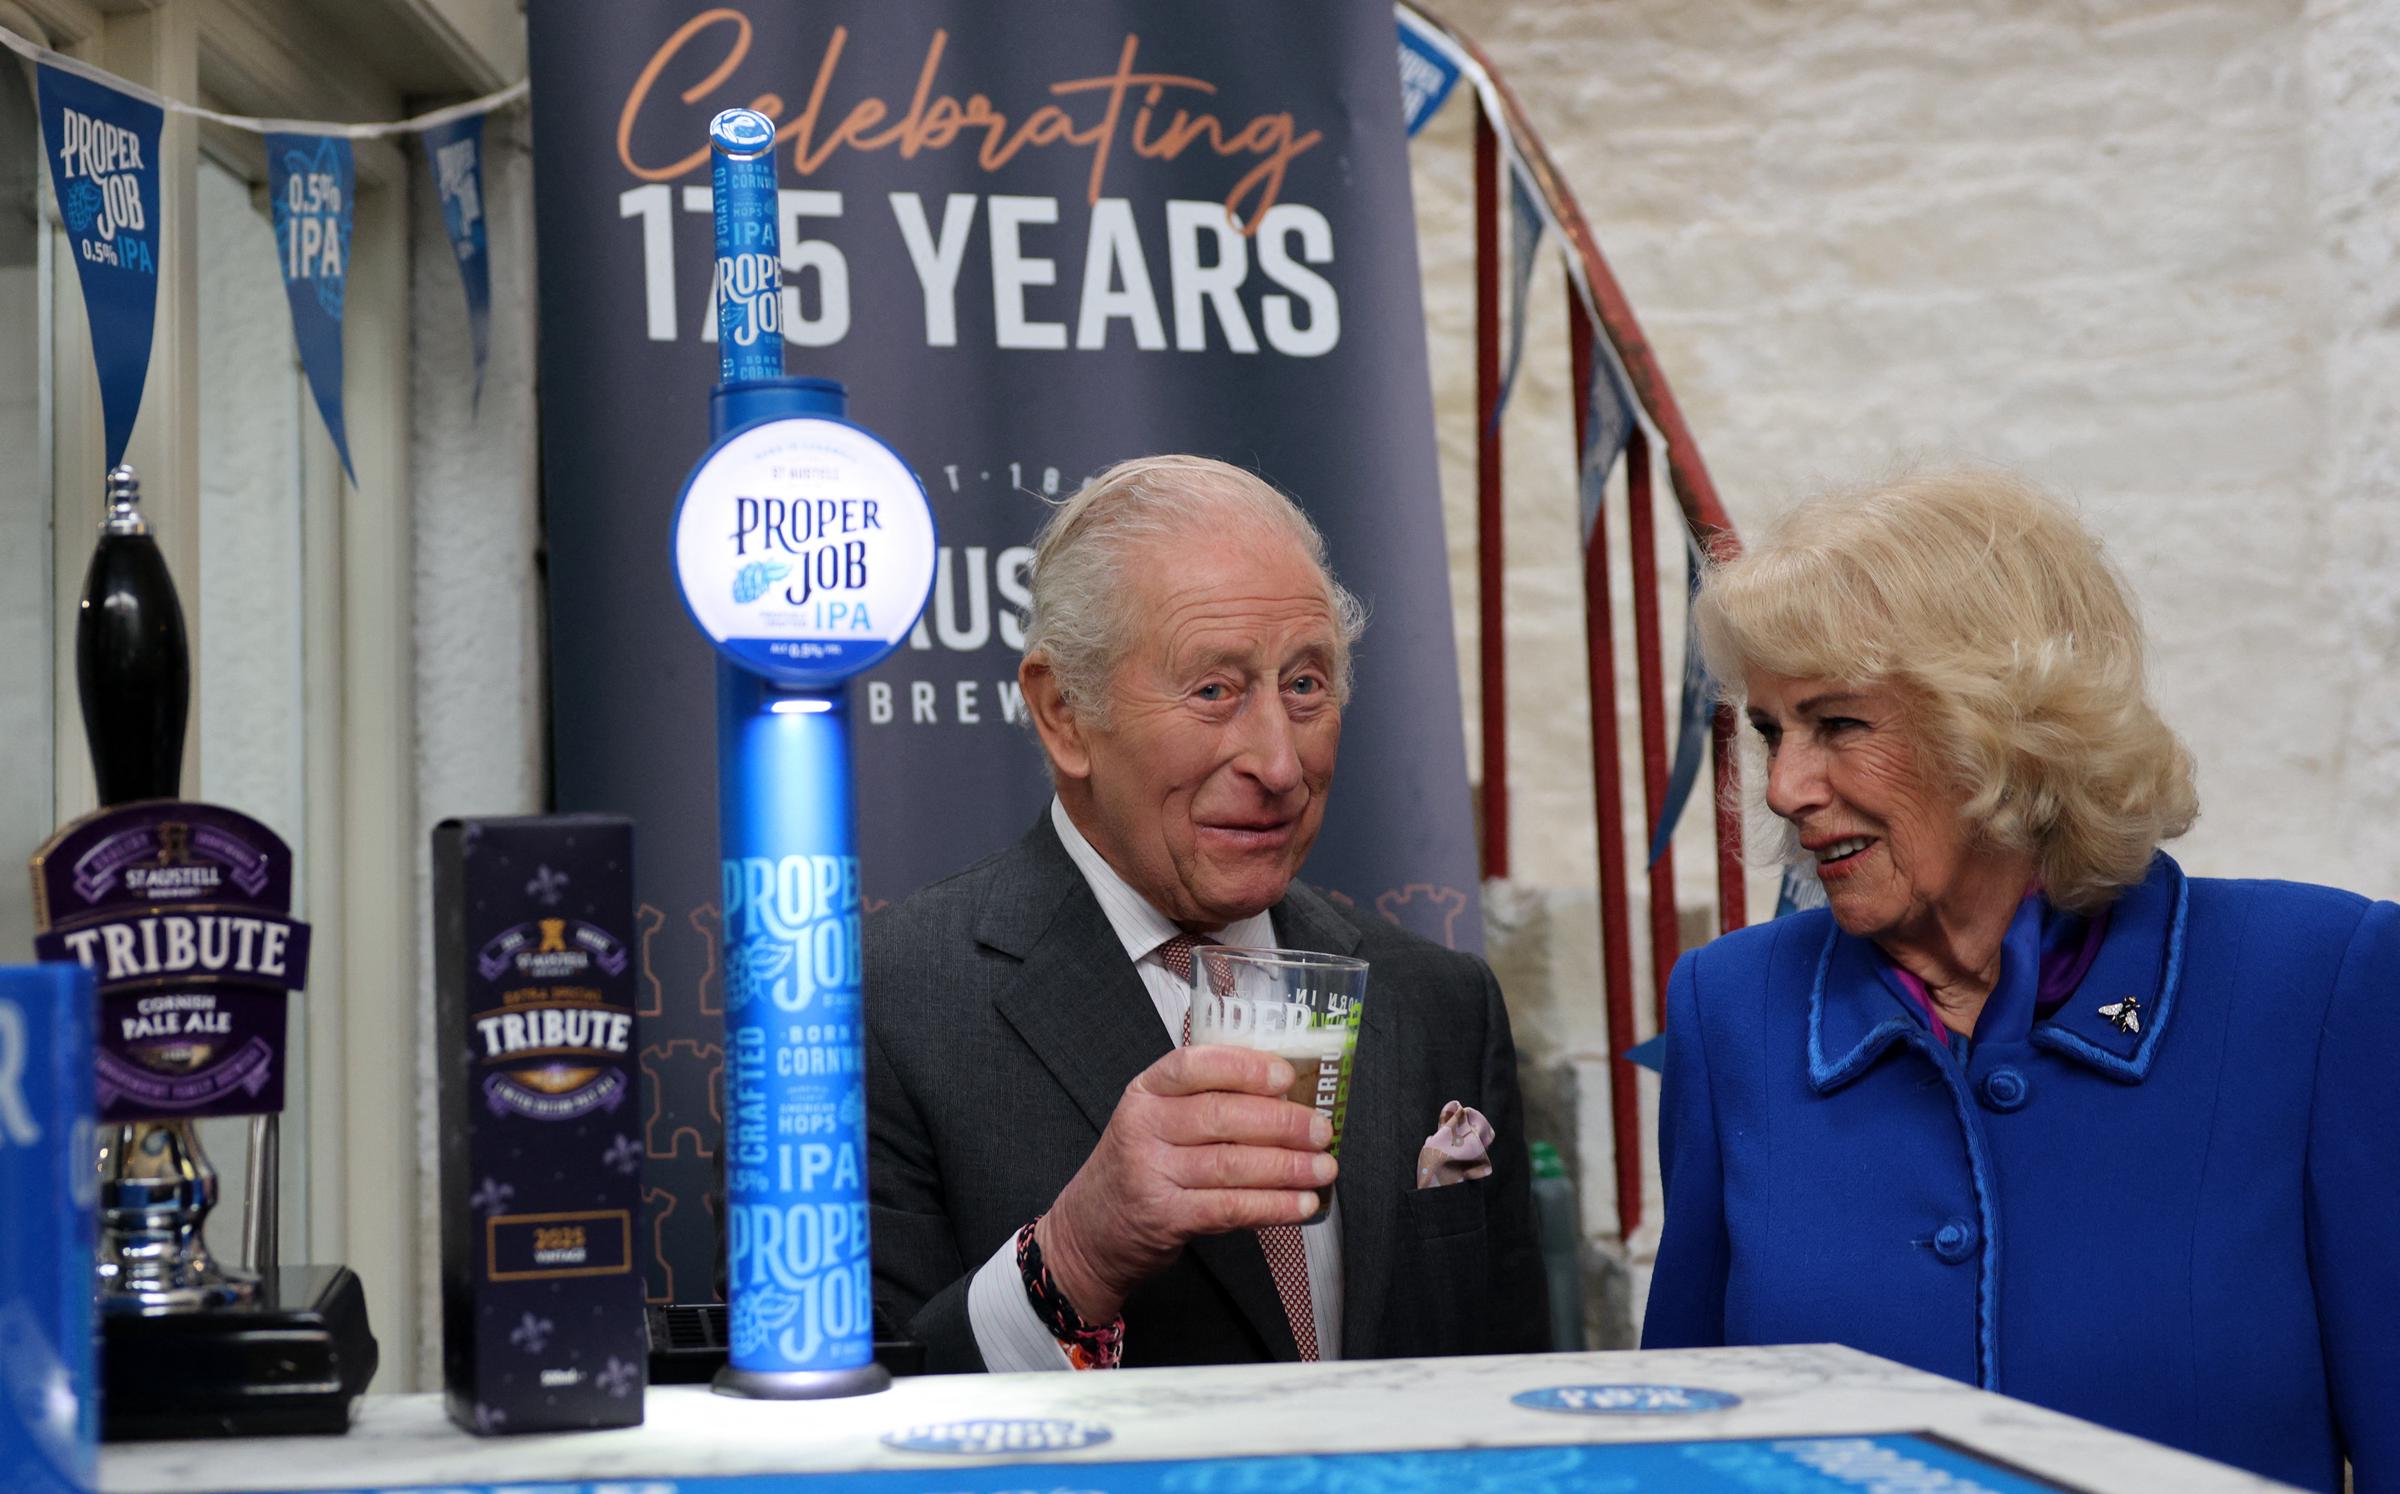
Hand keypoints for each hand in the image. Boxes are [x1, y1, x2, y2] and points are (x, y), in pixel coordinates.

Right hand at [1037, 1044, 1333, 1321]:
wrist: (1088, 1232)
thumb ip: (1203, 1102)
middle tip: (1322, 1129)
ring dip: (1288, 1167)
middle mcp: (1143, 1127)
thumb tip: (1286, 1097)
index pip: (1194, 1065)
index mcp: (1145, 1092)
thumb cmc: (1136, 1169)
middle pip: (1222, 1116)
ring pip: (1232, 1164)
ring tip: (1324, 1168)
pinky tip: (1301, 1204)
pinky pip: (1229, 1207)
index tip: (1286, 1074)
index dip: (1244, 1067)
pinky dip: (1272, 1206)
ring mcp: (1150, 1173)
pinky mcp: (1164, 1217)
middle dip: (1283, 1122)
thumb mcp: (1153, 1121)